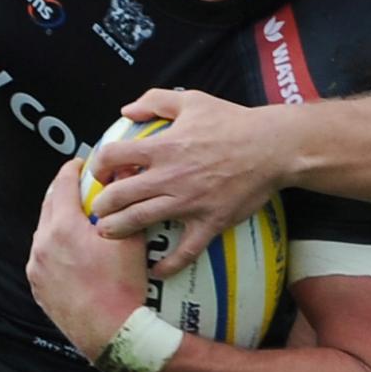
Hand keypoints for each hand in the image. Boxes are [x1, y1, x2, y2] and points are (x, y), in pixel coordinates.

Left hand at [26, 160, 147, 359]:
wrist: (112, 333)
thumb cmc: (122, 287)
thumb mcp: (131, 239)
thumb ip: (123, 204)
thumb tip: (123, 177)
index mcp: (63, 227)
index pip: (62, 184)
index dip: (73, 169)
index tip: (81, 165)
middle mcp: (43, 244)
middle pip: (49, 206)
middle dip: (64, 195)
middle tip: (82, 191)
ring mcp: (37, 268)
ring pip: (45, 234)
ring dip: (59, 224)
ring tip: (80, 227)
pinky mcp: (38, 287)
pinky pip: (43, 260)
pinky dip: (56, 251)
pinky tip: (74, 256)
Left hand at [86, 89, 287, 277]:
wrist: (273, 147)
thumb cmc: (233, 122)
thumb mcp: (192, 101)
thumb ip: (155, 101)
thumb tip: (127, 111)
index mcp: (164, 147)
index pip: (113, 156)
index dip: (98, 166)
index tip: (99, 174)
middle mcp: (170, 176)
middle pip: (119, 195)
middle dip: (100, 205)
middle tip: (97, 209)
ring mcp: (189, 202)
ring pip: (141, 221)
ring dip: (117, 230)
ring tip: (107, 234)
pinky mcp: (210, 221)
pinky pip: (186, 250)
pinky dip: (169, 264)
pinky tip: (156, 270)